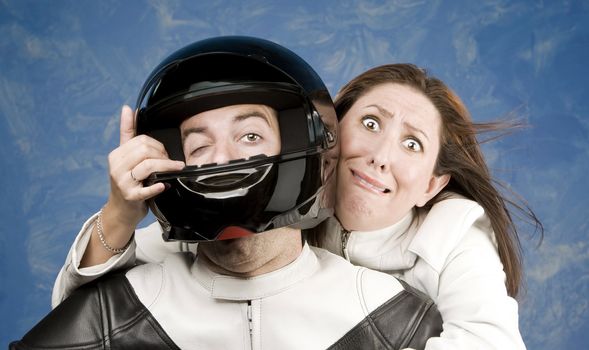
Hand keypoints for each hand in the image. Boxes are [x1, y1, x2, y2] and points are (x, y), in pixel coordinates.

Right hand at [105, 105, 184, 227]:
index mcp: (117, 155)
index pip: (141, 140)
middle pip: (145, 151)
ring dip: (166, 167)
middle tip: (172, 163)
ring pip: (148, 166)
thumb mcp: (126, 157)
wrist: (122, 211)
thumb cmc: (128, 182)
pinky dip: (157, 187)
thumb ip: (128, 133)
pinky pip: (146, 189)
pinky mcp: (129, 196)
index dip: (157, 146)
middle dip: (163, 155)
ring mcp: (122, 182)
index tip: (165, 154)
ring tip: (175, 170)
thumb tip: (128, 109)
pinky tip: (164, 186)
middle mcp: (116, 167)